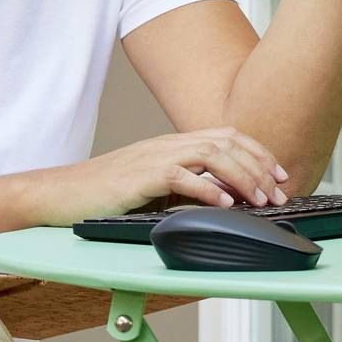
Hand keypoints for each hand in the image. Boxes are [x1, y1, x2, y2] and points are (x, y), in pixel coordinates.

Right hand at [19, 130, 296, 225]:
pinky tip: (225, 205)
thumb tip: (224, 199)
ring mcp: (154, 157)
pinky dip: (208, 190)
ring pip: (211, 155)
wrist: (61, 194)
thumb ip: (185, 186)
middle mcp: (167, 144)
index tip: (280, 175)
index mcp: (172, 143)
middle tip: (278, 193)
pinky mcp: (140, 176)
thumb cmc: (106, 195)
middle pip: (226, 142)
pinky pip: (182, 177)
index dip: (259, 153)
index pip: (226, 136)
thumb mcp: (153, 187)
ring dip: (242, 177)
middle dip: (259, 167)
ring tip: (260, 200)